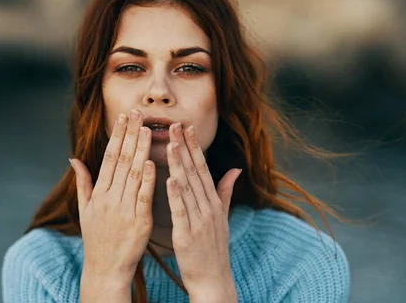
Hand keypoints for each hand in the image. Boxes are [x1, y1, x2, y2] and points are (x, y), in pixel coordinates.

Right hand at [70, 109, 155, 283]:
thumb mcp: (85, 209)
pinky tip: (152, 162)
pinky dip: (148, 179)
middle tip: (137, 113)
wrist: (105, 269)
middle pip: (121, 161)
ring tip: (147, 130)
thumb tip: (73, 158)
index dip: (117, 136)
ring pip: (133, 174)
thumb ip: (82, 182)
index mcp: (98, 193)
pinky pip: (144, 197)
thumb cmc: (97, 238)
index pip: (108, 157)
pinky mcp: (139, 222)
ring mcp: (124, 209)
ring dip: (140, 150)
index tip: (124, 117)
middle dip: (130, 135)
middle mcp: (110, 198)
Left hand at [165, 122, 241, 300]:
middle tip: (176, 125)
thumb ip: (225, 192)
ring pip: (188, 187)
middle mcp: (208, 207)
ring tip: (171, 144)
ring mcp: (199, 220)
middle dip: (185, 147)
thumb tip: (235, 169)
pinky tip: (170, 179)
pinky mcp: (188, 234)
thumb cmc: (213, 249)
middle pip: (196, 172)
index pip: (203, 168)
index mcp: (214, 202)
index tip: (187, 127)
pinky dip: (176, 194)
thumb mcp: (222, 217)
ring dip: (179, 164)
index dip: (195, 147)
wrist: (213, 280)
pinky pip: (182, 211)